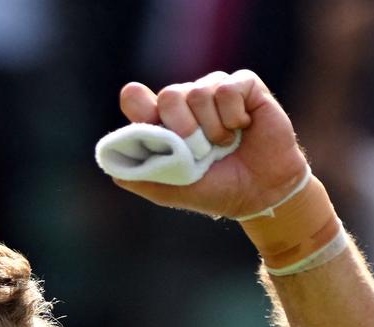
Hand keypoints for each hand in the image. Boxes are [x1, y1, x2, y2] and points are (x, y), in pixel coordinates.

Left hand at [113, 70, 308, 218]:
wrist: (261, 193)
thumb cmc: (214, 190)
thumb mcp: (170, 190)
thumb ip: (140, 176)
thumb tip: (113, 161)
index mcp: (163, 122)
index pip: (136, 98)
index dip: (139, 105)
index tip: (146, 115)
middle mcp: (186, 102)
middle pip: (169, 95)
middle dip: (184, 128)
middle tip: (200, 151)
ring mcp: (215, 91)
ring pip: (200, 92)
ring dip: (213, 128)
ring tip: (225, 144)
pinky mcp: (245, 86)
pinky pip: (228, 87)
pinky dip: (234, 114)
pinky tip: (243, 127)